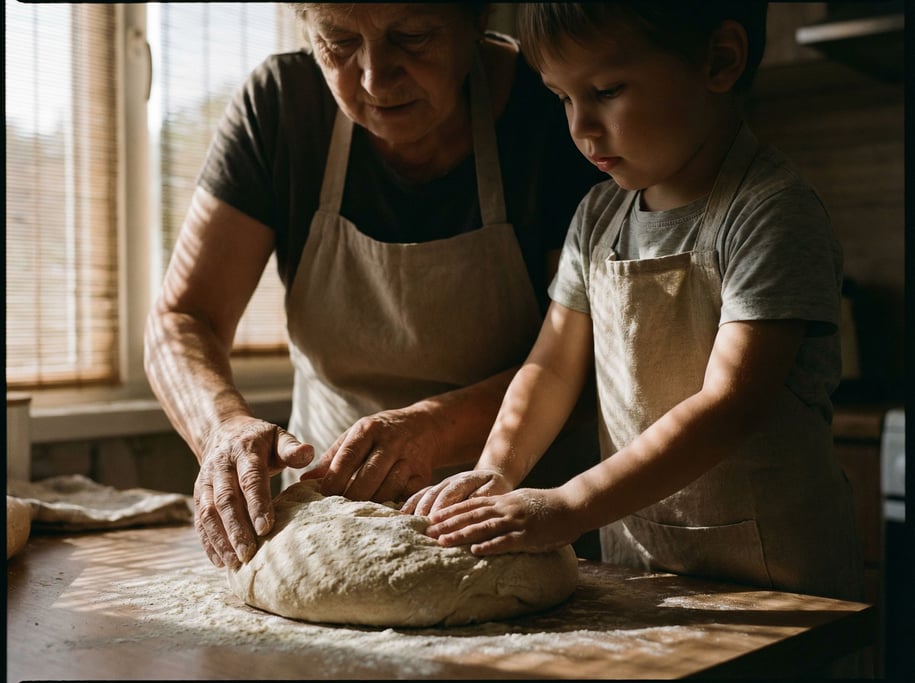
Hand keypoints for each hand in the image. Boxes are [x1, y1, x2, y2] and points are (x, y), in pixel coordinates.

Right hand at [194, 415, 313, 569]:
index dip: (257, 503)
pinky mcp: (198, 495)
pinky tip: (220, 562)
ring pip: (208, 513)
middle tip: (249, 553)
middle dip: (236, 528)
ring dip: (220, 539)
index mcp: (244, 452)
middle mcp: (220, 467)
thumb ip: (291, 447)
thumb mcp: (277, 436)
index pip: (250, 479)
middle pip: (225, 500)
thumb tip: (308, 453)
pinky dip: (208, 542)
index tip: (266, 527)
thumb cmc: (259, 440)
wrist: (223, 432)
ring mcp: (205, 482)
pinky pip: (200, 521)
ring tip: (235, 562)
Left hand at [308, 407, 438, 503]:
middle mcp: (390, 442)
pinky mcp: (423, 474)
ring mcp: (409, 457)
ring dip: (373, 504)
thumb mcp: (357, 435)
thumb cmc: (382, 434)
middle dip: (353, 497)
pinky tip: (383, 515)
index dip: (334, 480)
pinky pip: (408, 495)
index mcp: (368, 429)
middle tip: (339, 514)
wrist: (427, 426)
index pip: (348, 457)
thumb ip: (332, 457)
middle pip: (369, 475)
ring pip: (389, 487)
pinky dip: (395, 507)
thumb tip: (305, 480)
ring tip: (358, 518)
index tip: (322, 498)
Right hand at [401, 469, 512, 516]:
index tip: (434, 520)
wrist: (489, 478)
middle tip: (422, 529)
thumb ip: (484, 496)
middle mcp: (449, 481)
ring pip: (424, 495)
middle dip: (426, 512)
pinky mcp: (434, 490)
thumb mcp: (496, 489)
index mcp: (465, 479)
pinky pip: (419, 495)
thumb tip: (470, 505)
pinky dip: (409, 505)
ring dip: (416, 510)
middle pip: (434, 495)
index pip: (451, 492)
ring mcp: (440, 484)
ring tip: (410, 525)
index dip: (441, 506)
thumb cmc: (494, 487)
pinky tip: (401, 516)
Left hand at [425, 488, 579, 554]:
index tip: (431, 518)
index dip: (449, 511)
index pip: (470, 506)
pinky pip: (505, 542)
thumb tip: (486, 514)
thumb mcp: (520, 500)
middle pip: (471, 516)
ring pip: (483, 528)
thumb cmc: (546, 505)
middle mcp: (505, 509)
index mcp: (503, 500)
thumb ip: (503, 506)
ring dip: (461, 535)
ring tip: (442, 542)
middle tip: (427, 532)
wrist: (572, 506)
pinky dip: (489, 546)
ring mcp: (516, 522)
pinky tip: (475, 551)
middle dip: (448, 524)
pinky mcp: (528, 536)